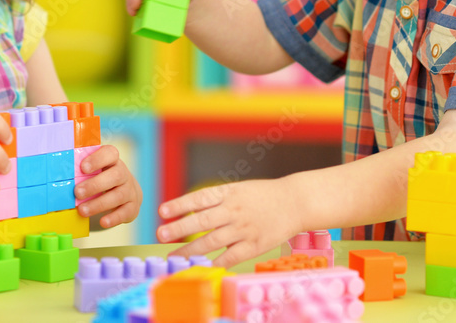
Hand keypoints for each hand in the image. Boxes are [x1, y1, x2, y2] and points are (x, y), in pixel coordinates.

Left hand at [74, 145, 142, 228]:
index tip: (83, 167)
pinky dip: (114, 218)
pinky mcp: (132, 206)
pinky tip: (103, 222)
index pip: (110, 153)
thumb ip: (78, 171)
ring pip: (118, 195)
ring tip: (82, 211)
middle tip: (77, 192)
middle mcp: (123, 173)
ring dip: (99, 204)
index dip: (98, 159)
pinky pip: (126, 212)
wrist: (123, 192)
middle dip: (95, 185)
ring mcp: (129, 190)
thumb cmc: (99, 178)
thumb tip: (54, 176)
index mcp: (112, 160)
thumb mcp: (91, 171)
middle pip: (115, 175)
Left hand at [156, 179, 302, 267]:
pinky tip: (202, 266)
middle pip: (203, 221)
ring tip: (174, 255)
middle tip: (161, 234)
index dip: (180, 204)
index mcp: (229, 193)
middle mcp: (234, 210)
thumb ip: (216, 200)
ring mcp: (244, 228)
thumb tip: (189, 211)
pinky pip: (231, 256)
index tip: (162, 211)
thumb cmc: (262, 195)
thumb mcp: (238, 189)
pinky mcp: (255, 245)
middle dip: (180, 228)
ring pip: (213, 241)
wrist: (295, 202)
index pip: (200, 198)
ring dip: (191, 249)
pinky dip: (216, 262)